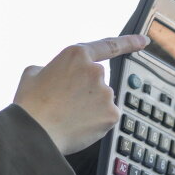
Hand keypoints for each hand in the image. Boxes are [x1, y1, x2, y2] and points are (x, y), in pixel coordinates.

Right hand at [13, 34, 149, 155]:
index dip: (129, 42)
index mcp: (76, 55)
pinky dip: (95, 122)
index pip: (109, 46)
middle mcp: (95, 70)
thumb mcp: (32, 73)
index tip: (144, 41)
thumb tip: (57, 73)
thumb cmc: (30, 105)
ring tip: (68, 116)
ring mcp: (106, 92)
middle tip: (65, 104)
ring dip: (90, 107)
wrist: (35, 134)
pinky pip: (106, 117)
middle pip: (97, 81)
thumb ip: (52, 67)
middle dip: (85, 91)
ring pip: (101, 100)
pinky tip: (79, 125)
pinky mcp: (111, 113)